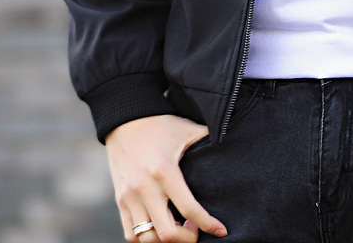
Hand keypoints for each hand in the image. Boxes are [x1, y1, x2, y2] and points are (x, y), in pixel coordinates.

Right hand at [106, 114, 226, 241]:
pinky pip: (130, 234)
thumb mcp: (187, 129)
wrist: (125, 120)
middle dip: (187, 239)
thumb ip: (209, 139)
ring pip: (146, 238)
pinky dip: (147, 238)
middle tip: (196, 229)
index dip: (208, 223)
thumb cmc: (160, 125)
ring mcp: (129, 197)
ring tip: (179, 227)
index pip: (188, 207)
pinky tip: (161, 226)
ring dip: (166, 240)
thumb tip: (232, 144)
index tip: (221, 230)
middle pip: (165, 233)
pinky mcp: (120, 201)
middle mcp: (144, 187)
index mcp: (164, 170)